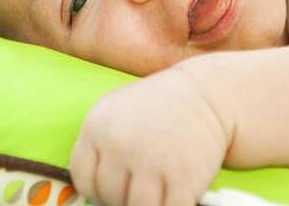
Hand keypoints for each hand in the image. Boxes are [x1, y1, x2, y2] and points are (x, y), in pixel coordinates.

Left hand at [69, 64, 231, 205]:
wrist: (205, 93)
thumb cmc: (158, 107)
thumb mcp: (117, 113)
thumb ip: (100, 147)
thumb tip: (91, 190)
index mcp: (97, 126)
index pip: (84, 180)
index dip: (100, 187)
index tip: (115, 182)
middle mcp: (120, 143)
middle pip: (109, 196)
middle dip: (125, 194)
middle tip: (142, 179)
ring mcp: (150, 161)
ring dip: (146, 203)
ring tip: (157, 187)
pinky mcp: (182, 178)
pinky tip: (175, 193)